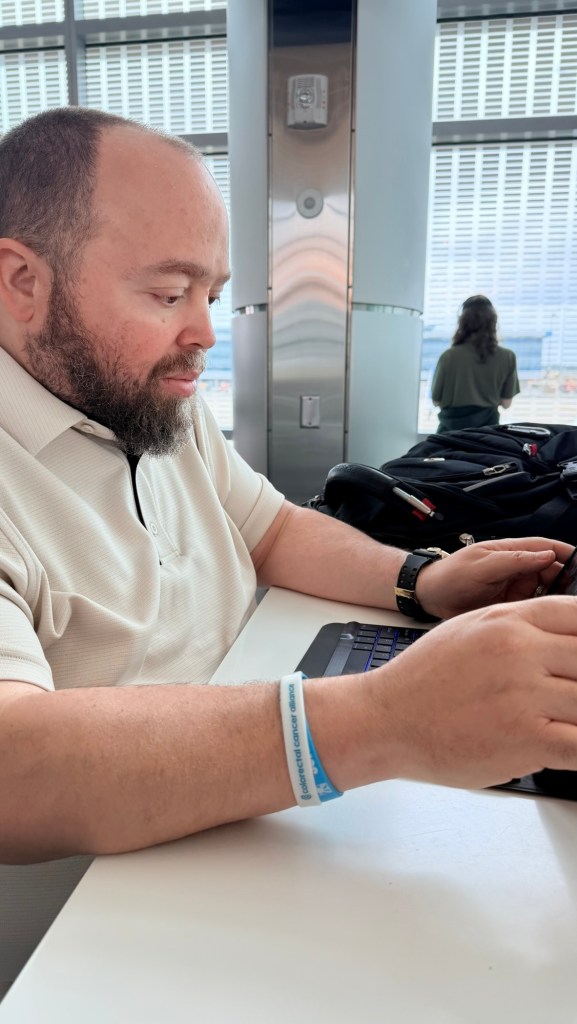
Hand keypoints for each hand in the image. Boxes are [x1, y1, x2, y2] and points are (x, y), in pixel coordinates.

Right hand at [370, 596, 576, 789]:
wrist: (386, 719)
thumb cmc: (425, 679)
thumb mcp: (471, 629)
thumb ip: (520, 626)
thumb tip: (565, 636)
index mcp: (508, 620)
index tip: (576, 661)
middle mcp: (519, 650)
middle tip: (563, 695)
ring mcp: (524, 694)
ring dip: (576, 715)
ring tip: (557, 721)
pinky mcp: (526, 738)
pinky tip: (565, 747)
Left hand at [414, 536, 572, 620]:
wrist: (429, 597)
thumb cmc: (450, 575)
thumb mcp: (481, 566)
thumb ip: (513, 560)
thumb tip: (546, 555)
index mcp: (512, 552)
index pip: (548, 548)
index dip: (568, 555)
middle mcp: (518, 569)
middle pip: (553, 572)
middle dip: (566, 582)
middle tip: (571, 600)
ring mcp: (516, 589)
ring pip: (546, 593)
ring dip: (555, 600)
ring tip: (562, 611)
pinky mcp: (512, 607)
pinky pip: (534, 608)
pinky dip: (542, 613)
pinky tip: (547, 621)